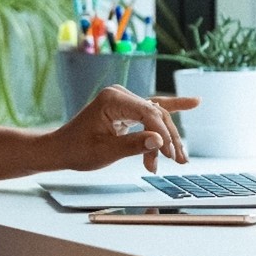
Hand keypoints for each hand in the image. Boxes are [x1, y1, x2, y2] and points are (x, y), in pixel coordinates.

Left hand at [49, 85, 197, 172]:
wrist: (61, 149)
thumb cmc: (78, 150)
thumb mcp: (105, 152)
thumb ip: (133, 145)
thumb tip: (160, 142)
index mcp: (112, 98)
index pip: (148, 113)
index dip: (162, 134)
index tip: (169, 156)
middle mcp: (120, 94)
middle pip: (156, 114)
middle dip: (168, 139)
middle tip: (179, 161)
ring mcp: (124, 100)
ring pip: (156, 116)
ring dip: (168, 137)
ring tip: (180, 159)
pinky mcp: (126, 109)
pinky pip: (151, 112)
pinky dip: (171, 111)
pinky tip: (194, 103)